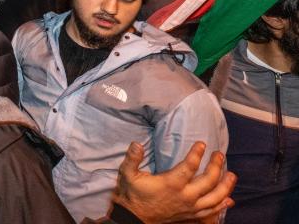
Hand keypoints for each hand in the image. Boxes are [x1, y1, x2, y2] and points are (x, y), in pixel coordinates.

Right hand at [113, 141, 234, 223]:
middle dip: (216, 165)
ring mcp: (190, 207)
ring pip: (215, 197)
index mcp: (171, 183)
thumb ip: (132, 158)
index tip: (202, 144)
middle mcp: (185, 196)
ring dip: (226, 185)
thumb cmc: (132, 195)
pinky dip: (221, 205)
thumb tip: (137, 144)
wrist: (134, 219)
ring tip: (232, 175)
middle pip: (208, 180)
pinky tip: (229, 199)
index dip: (197, 153)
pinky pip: (211, 211)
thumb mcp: (127, 174)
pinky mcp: (191, 215)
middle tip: (219, 154)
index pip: (190, 166)